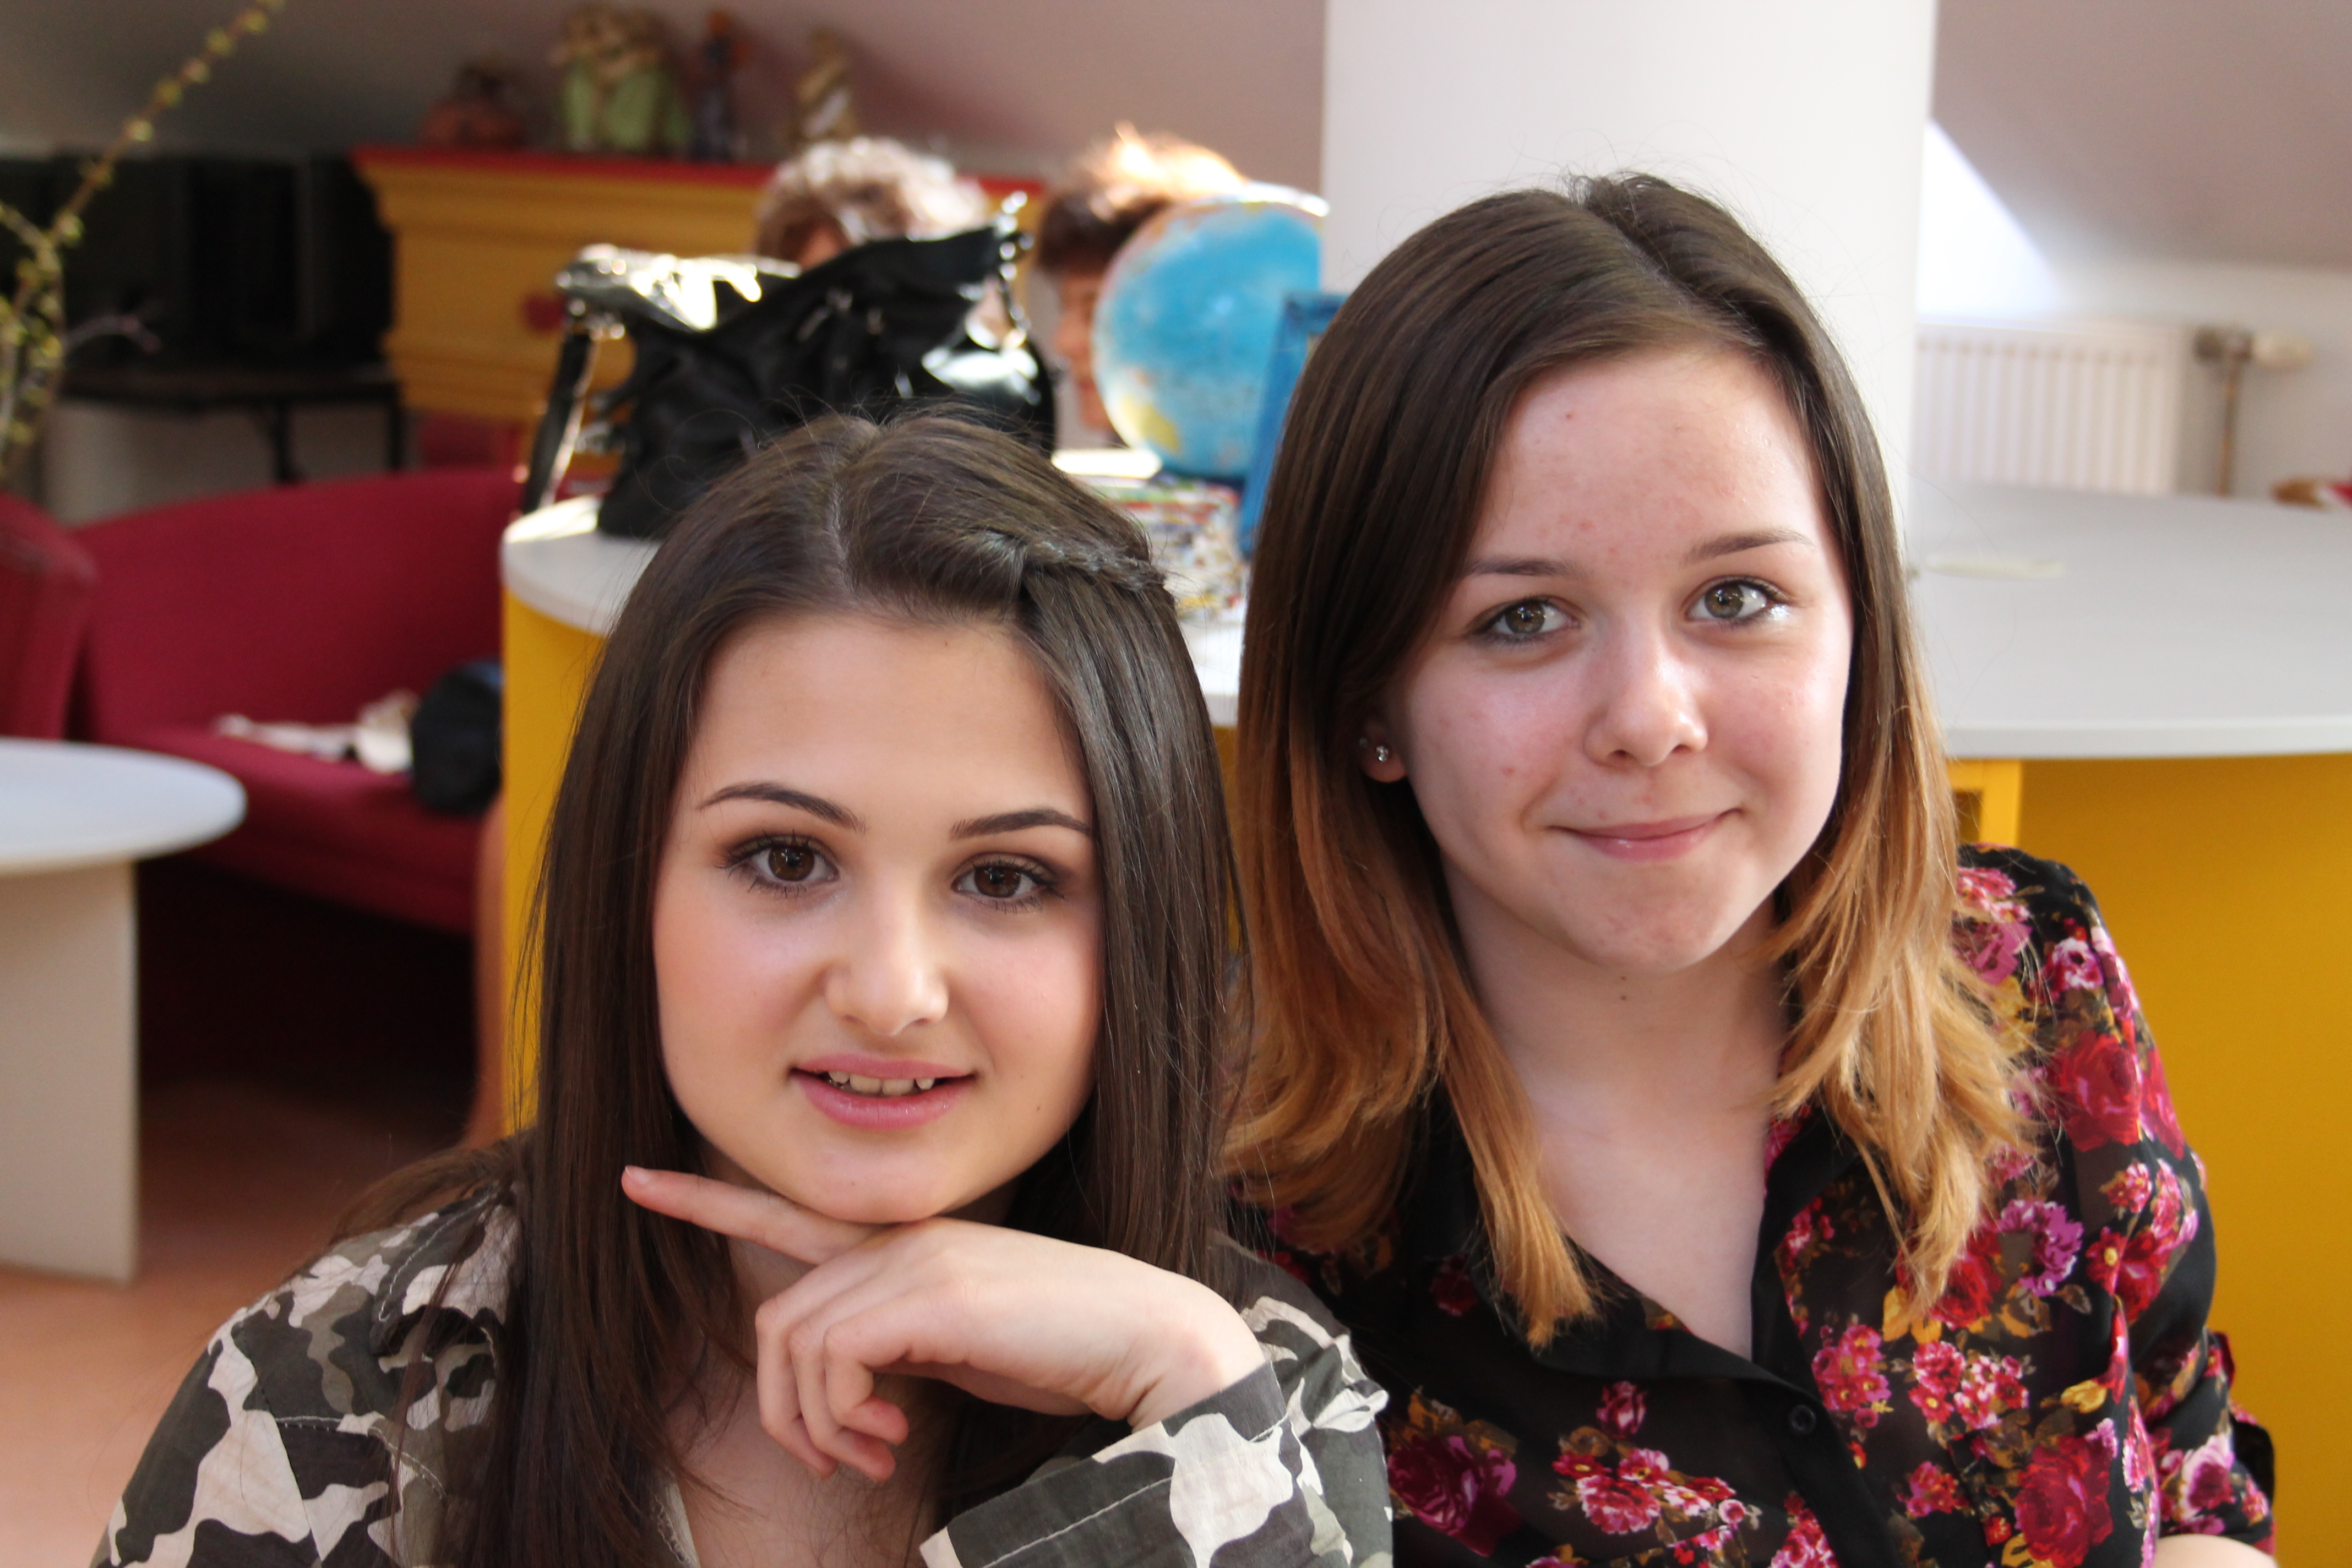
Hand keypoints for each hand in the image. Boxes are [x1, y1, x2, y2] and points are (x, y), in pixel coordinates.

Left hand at [622, 1166, 1265, 1482]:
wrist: (1147, 1339)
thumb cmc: (1065, 1353)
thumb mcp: (962, 1350)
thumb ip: (901, 1344)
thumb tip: (852, 1387)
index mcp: (906, 1246)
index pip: (785, 1215)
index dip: (705, 1202)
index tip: (636, 1180)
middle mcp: (901, 1239)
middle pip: (778, 1318)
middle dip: (790, 1409)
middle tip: (846, 1459)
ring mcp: (913, 1259)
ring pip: (794, 1341)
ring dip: (820, 1425)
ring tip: (873, 1454)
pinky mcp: (927, 1293)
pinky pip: (831, 1358)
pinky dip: (843, 1418)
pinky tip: (890, 1442)